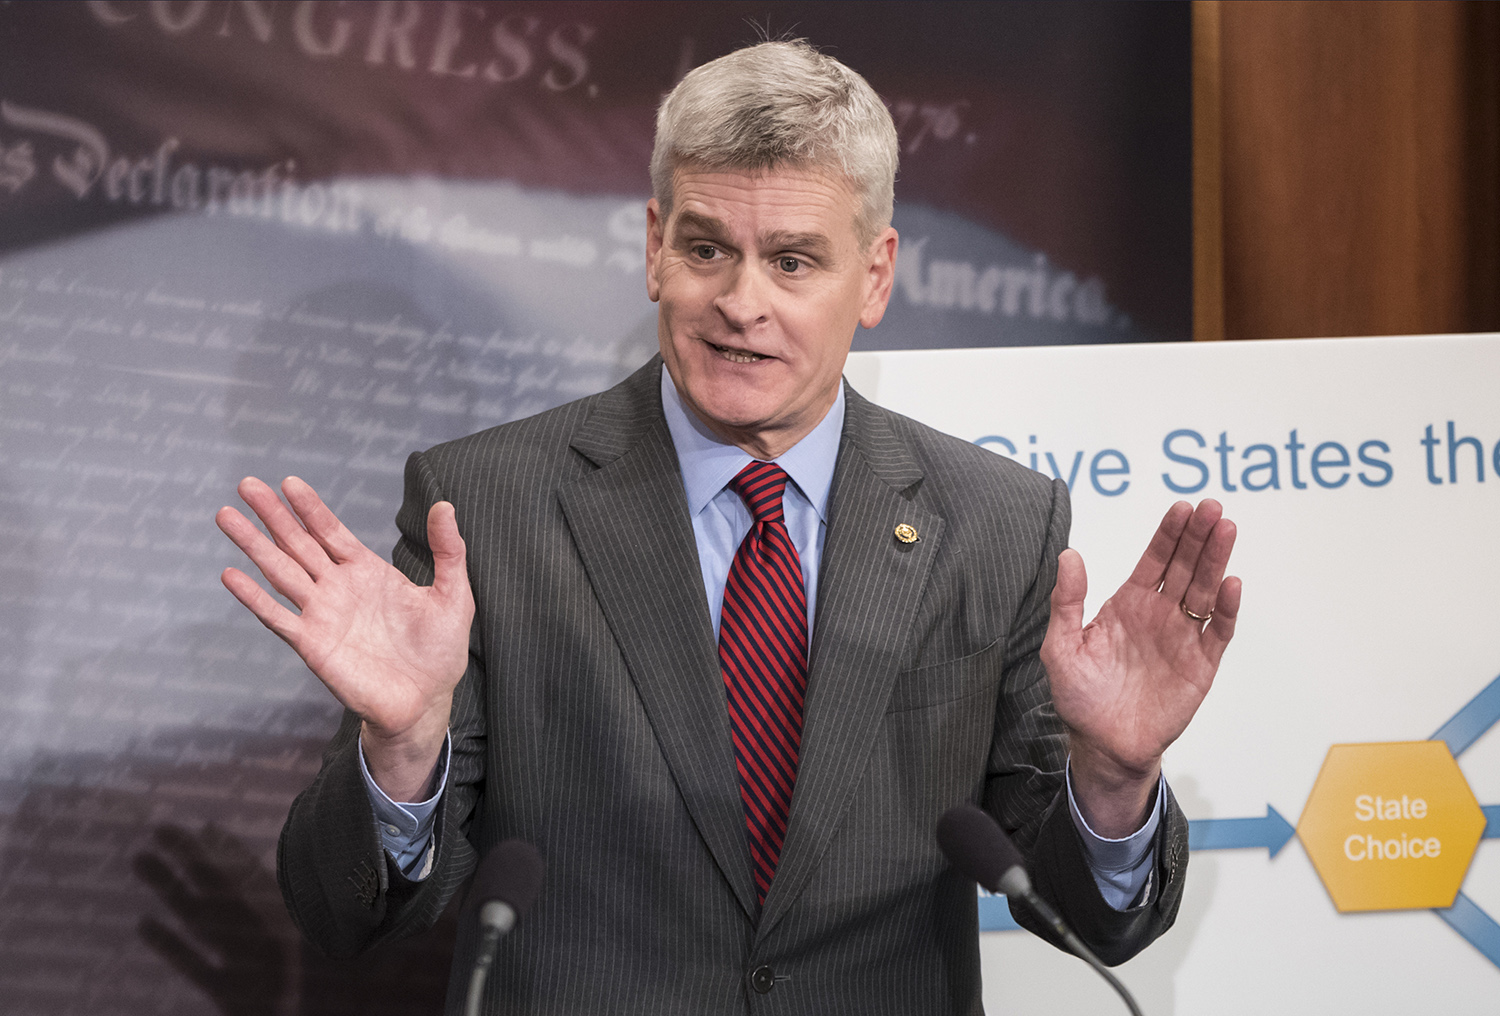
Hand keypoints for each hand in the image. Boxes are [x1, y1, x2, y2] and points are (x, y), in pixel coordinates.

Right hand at [216, 477, 473, 798]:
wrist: (425, 703)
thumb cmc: (439, 653)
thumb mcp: (453, 595)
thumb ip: (448, 550)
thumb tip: (444, 505)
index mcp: (368, 572)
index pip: (331, 531)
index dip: (310, 508)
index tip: (289, 482)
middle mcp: (339, 588)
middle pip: (298, 543)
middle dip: (273, 514)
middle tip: (246, 484)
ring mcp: (322, 614)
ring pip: (280, 571)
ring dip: (253, 545)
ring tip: (226, 516)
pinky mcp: (312, 644)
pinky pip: (276, 616)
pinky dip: (253, 597)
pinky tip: (231, 575)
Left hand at [1040, 499, 1239, 835]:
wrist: (1104, 745)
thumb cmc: (1080, 697)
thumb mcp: (1061, 647)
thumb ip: (1067, 603)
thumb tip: (1069, 555)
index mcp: (1128, 604)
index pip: (1154, 560)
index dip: (1168, 534)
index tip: (1182, 508)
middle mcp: (1159, 614)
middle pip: (1185, 567)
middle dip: (1198, 537)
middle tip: (1212, 507)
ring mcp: (1182, 637)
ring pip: (1205, 591)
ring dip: (1216, 560)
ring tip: (1226, 529)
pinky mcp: (1200, 665)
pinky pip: (1217, 632)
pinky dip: (1227, 609)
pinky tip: (1231, 584)